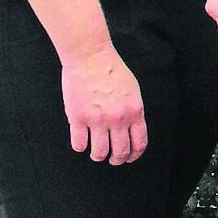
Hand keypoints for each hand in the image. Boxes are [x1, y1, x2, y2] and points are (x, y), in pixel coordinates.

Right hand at [61, 43, 146, 164]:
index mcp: (134, 111)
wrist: (91, 57)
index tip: (129, 158)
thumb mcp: (133, 91)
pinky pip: (79, 145)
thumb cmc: (112, 71)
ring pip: (99, 153)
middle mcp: (117, 119)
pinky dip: (81, 147)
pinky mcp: (78, 118)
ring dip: (98, 156)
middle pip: (120, 152)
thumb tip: (132, 132)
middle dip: (117, 160)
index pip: (139, 144)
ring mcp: (97, 119)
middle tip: (112, 159)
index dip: (134, 155)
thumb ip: (133, 112)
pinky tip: (82, 140)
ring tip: (96, 152)